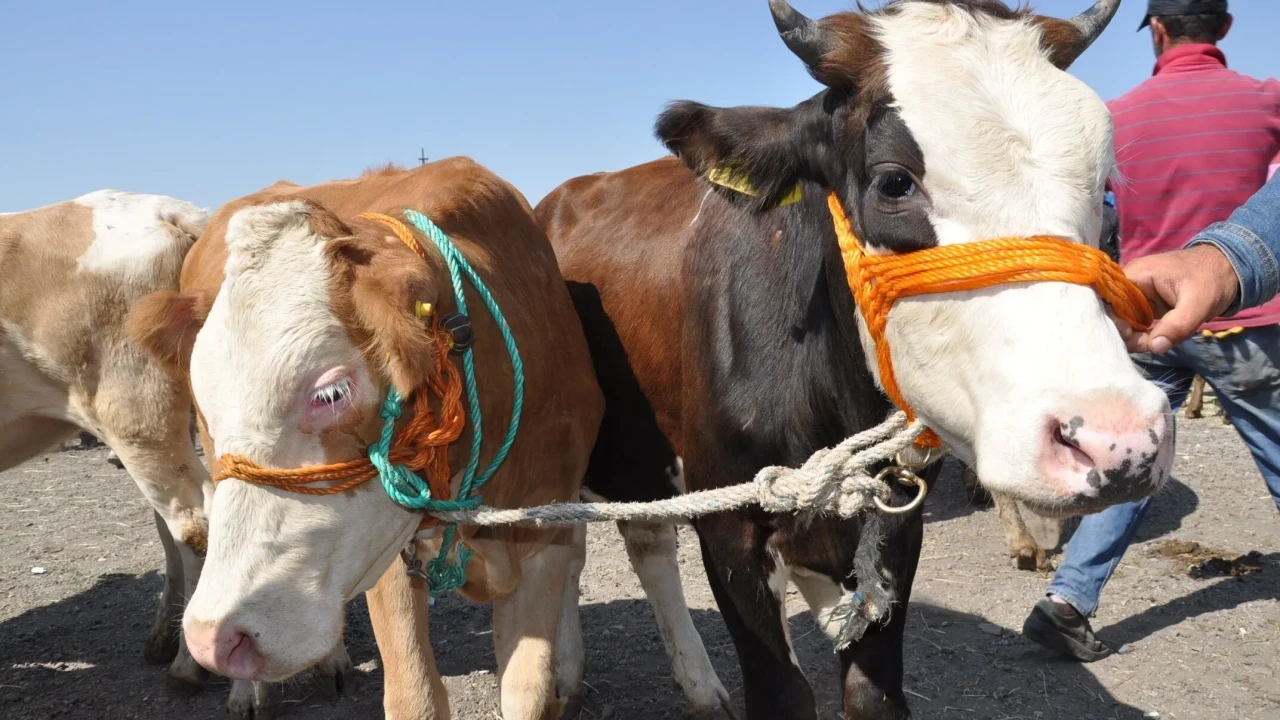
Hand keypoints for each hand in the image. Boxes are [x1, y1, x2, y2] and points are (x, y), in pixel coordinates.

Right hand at [1121, 244, 1239, 353]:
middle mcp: (1130, 284)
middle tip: (1146, 345)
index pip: (1107, 299)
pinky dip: (1142, 334)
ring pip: (1122, 320)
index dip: (1112, 320)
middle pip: (1112, 312)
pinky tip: (1155, 340)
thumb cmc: (1212, 279)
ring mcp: (1137, 295)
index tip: (1130, 336)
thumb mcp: (1199, 303)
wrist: (1230, 268)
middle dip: (1124, 333)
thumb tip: (1154, 347)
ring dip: (1134, 336)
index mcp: (1136, 275)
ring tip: (1153, 343)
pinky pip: (1134, 321)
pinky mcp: (1146, 304)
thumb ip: (1177, 326)